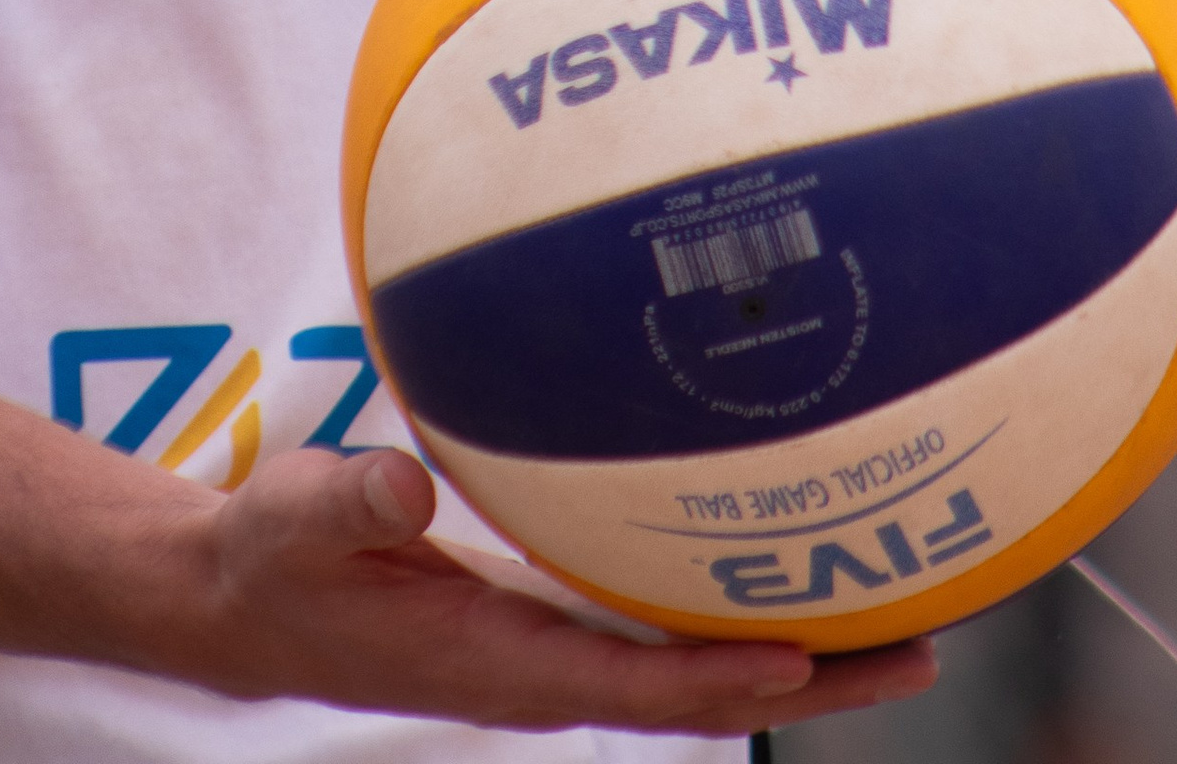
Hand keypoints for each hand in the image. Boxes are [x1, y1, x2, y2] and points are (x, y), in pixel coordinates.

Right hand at [182, 446, 936, 732]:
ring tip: (910, 619)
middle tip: (926, 649)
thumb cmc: (275, 560)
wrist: (250, 602)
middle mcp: (544, 672)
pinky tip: (789, 570)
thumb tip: (405, 483)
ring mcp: (555, 653)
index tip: (802, 658)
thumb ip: (349, 503)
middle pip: (700, 693)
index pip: (630, 687)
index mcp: (495, 663)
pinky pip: (665, 631)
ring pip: (697, 667)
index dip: (717, 681)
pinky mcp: (554, 623)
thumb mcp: (294, 522)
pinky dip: (735, 614)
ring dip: (802, 653)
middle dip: (814, 678)